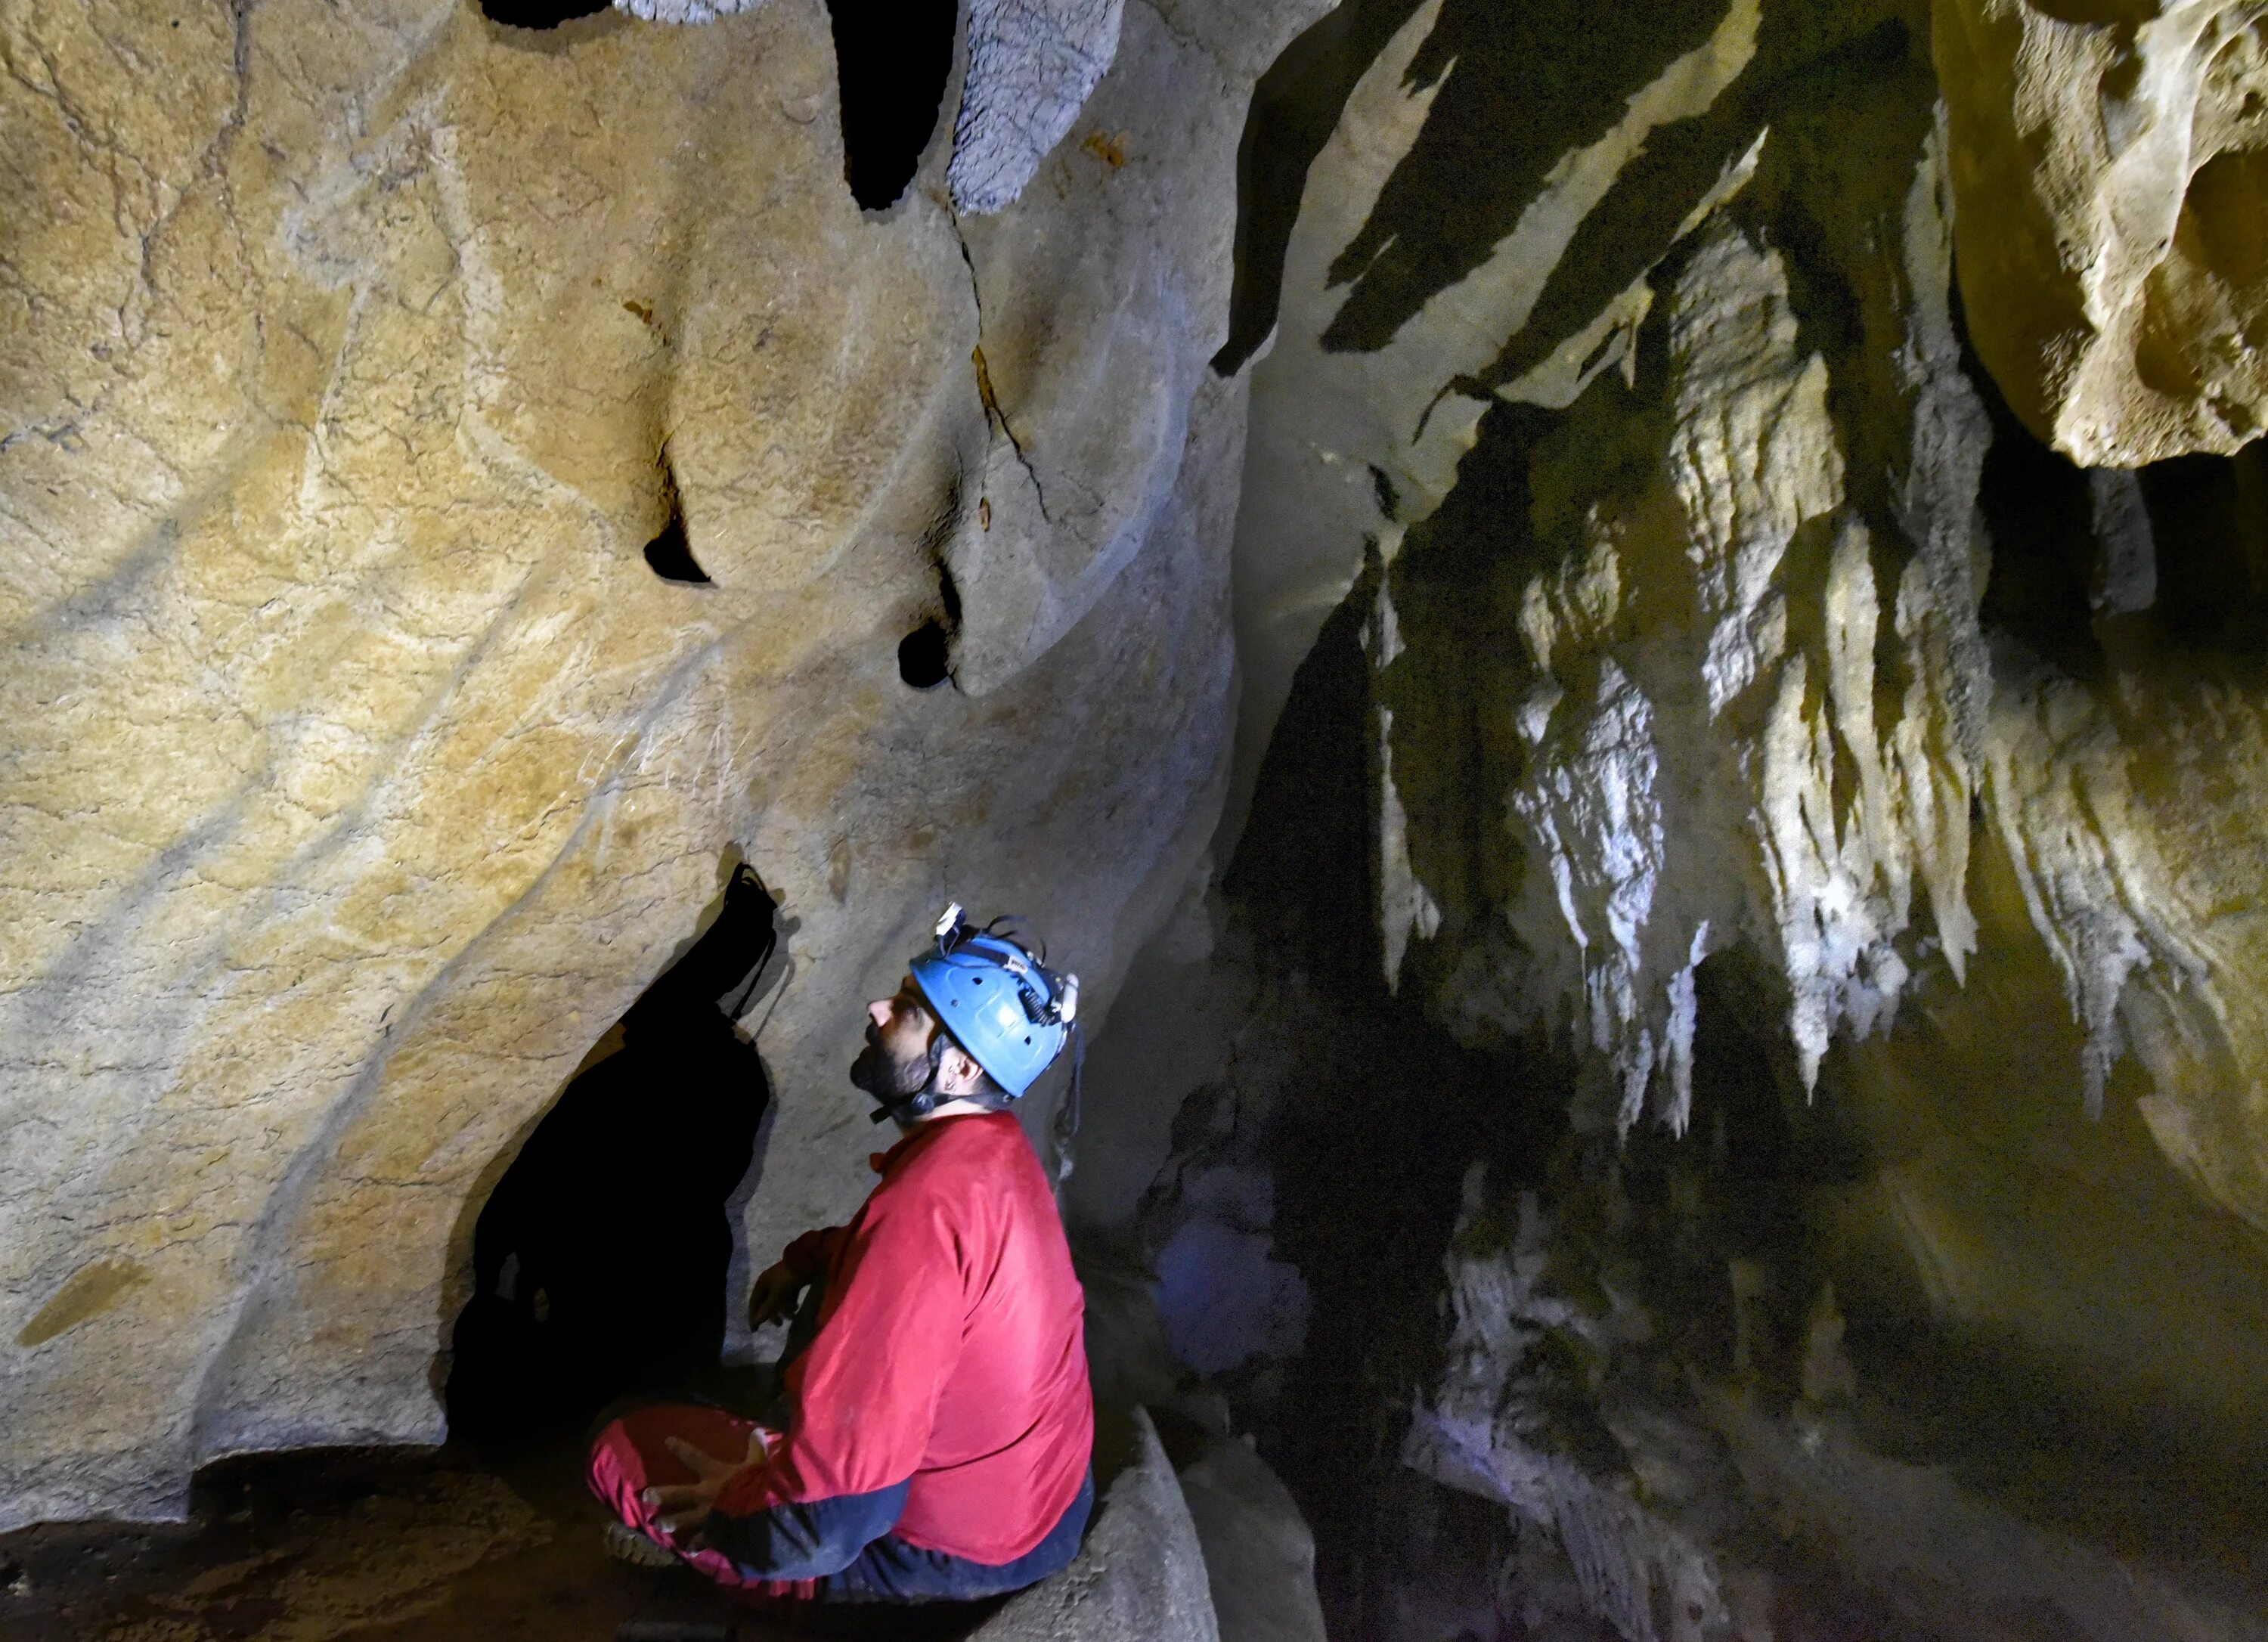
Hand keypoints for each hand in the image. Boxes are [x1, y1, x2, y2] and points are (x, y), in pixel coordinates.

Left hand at [641, 1429, 766, 1538]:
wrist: (762, 1516)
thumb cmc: (758, 1485)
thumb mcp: (759, 1463)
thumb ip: (756, 1448)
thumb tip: (759, 1431)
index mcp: (715, 1474)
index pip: (694, 1457)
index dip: (680, 1449)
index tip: (667, 1441)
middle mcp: (705, 1494)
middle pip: (678, 1493)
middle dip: (661, 1495)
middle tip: (646, 1497)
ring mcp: (706, 1516)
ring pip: (684, 1520)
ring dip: (671, 1522)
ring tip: (659, 1526)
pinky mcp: (713, 1533)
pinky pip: (701, 1540)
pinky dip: (695, 1545)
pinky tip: (689, 1550)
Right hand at [747, 1260, 804, 1330]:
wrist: (807, 1262)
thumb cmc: (788, 1278)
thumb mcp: (777, 1294)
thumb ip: (768, 1308)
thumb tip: (757, 1321)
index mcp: (762, 1283)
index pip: (754, 1303)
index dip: (753, 1316)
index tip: (755, 1330)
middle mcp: (769, 1283)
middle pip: (767, 1303)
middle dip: (773, 1314)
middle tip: (779, 1324)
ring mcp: (781, 1282)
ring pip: (779, 1301)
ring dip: (784, 1310)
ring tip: (792, 1317)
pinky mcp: (792, 1282)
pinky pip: (788, 1296)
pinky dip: (791, 1303)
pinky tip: (796, 1308)